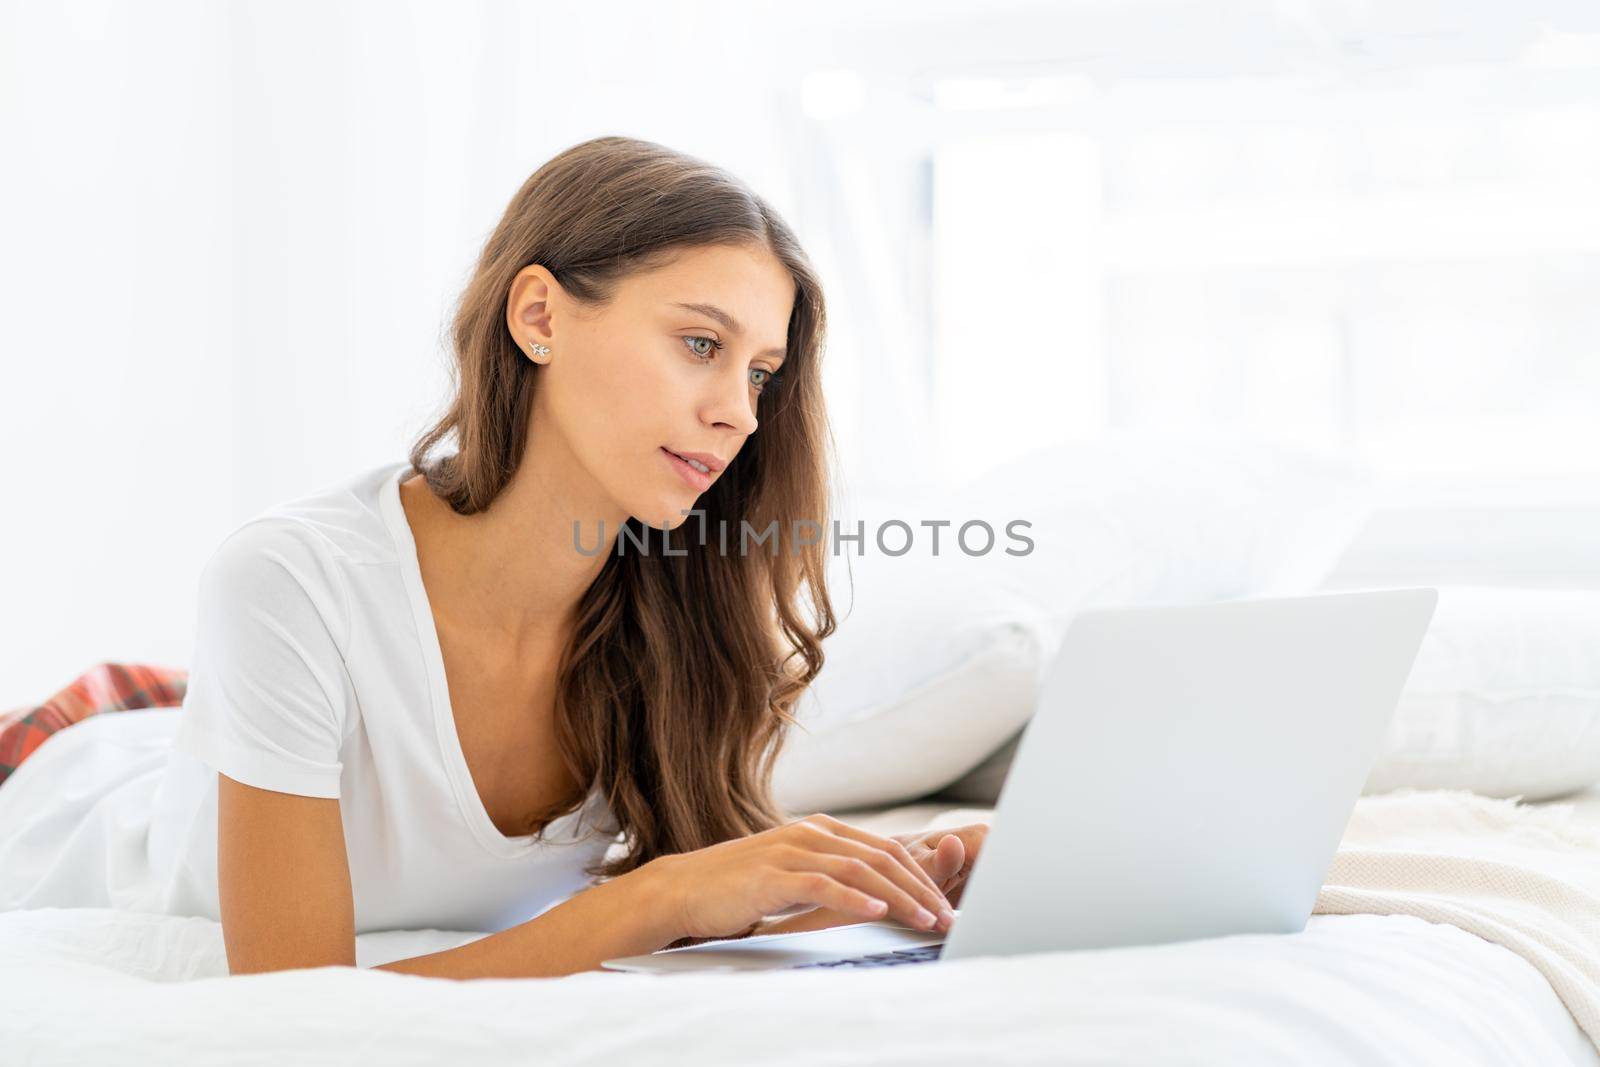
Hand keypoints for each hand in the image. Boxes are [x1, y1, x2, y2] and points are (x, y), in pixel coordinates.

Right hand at [752, 821, 989, 937]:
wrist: (685, 889)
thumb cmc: (743, 887)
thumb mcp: (796, 875)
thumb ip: (833, 876)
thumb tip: (878, 896)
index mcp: (822, 830)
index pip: (886, 849)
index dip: (921, 876)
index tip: (946, 905)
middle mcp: (812, 833)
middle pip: (882, 856)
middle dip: (921, 888)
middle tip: (947, 917)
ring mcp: (792, 851)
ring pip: (861, 869)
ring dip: (900, 896)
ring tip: (925, 919)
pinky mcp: (773, 875)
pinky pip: (823, 883)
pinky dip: (855, 897)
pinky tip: (878, 911)